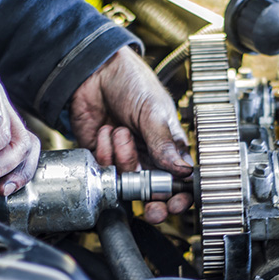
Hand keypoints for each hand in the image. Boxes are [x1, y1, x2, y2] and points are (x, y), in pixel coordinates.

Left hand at [70, 46, 192, 223]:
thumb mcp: (154, 111)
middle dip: (152, 202)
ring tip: (120, 130)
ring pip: (127, 180)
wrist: (95, 71)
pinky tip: (105, 131)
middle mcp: (148, 156)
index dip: (179, 197)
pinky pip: (104, 169)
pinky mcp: (102, 156)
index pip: (180, 180)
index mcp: (169, 146)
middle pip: (154, 192)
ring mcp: (125, 157)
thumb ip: (165, 144)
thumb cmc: (131, 82)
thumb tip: (183, 171)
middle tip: (152, 208)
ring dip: (122, 156)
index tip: (174, 204)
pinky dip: (103, 150)